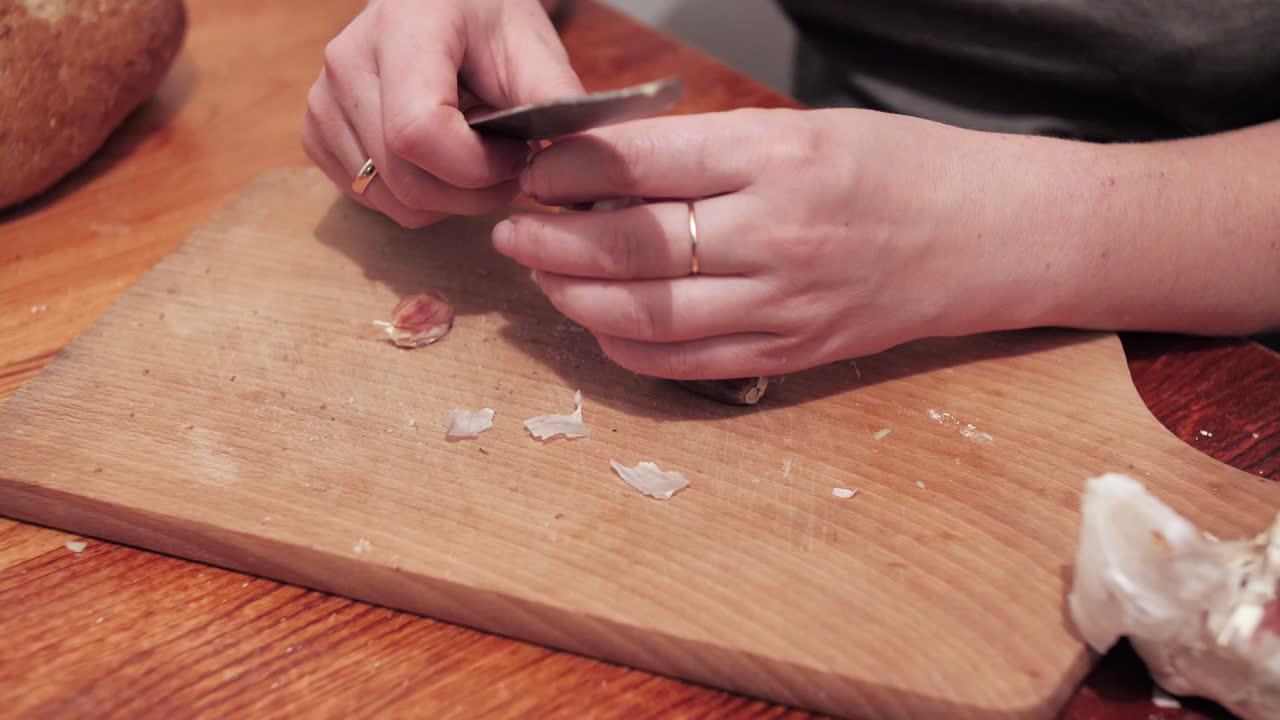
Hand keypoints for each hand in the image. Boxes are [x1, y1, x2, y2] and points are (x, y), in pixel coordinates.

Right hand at [302, 0, 582, 227]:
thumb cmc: (490, 23)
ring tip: (475, 159)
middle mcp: (348, 61)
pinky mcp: (315, 130)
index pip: (418, 132)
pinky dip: (412, 197)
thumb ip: (555, 105)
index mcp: (404, 28)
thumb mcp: (533, 49)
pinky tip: (437, 160)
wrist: (441, 2)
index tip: (517, 155)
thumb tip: (581, 170)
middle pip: (405, 180)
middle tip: (509, 169)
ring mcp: (323, 98)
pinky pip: (368, 197)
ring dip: (446, 200)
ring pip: (388, 199)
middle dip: (472, 194)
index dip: (476, 168)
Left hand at [492, 108, 1066, 378]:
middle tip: (512, 228)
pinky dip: (626, 346)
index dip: (569, 169)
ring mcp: (784, 303)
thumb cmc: (896, 169)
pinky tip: (597, 322)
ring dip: (575, 295)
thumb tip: (606, 175)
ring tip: (541, 275)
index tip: (536, 170)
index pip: (641, 163)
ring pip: (646, 312)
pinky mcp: (791, 351)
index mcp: (780, 157)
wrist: (987, 237)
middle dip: (551, 238)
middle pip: (629, 244)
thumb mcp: (805, 131)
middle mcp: (778, 234)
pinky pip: (685, 362)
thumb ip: (711, 154)